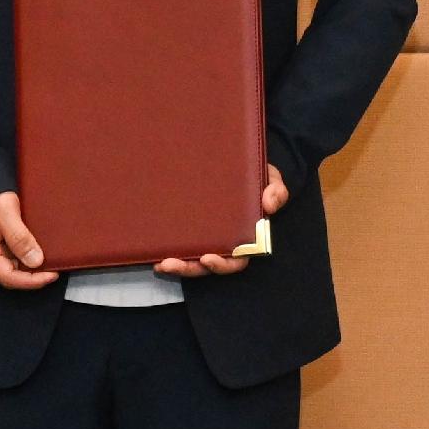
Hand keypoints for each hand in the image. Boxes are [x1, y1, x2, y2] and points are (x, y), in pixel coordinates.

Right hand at [0, 191, 59, 289]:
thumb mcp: (6, 211)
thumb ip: (19, 236)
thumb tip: (35, 260)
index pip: (8, 277)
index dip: (31, 280)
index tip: (51, 275)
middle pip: (12, 277)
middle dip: (34, 276)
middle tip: (55, 269)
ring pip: (15, 272)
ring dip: (32, 270)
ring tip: (50, 263)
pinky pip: (15, 263)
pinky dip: (29, 262)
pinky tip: (40, 257)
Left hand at [159, 166, 292, 277]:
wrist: (234, 158)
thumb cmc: (255, 174)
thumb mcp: (270, 178)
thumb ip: (275, 190)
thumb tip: (269, 206)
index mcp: (244, 236)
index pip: (235, 259)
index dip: (222, 264)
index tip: (207, 258)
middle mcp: (223, 241)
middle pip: (208, 265)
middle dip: (189, 269)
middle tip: (170, 264)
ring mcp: (204, 235)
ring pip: (191, 260)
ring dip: (176, 265)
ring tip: (160, 262)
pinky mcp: (187, 227)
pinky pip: (177, 244)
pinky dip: (165, 250)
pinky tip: (152, 252)